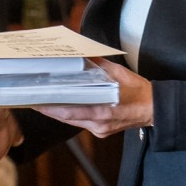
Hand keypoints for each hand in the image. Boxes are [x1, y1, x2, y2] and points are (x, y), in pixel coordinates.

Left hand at [35, 59, 152, 137]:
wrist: (154, 108)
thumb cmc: (137, 90)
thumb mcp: (117, 72)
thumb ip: (96, 64)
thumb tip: (80, 53)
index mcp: (102, 110)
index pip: (68, 110)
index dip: (49, 106)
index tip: (35, 99)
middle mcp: (98, 123)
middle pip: (65, 117)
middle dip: (48, 108)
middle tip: (31, 98)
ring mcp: (99, 129)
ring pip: (71, 121)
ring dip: (56, 111)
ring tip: (41, 100)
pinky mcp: (100, 132)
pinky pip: (79, 123)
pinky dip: (69, 114)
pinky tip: (61, 106)